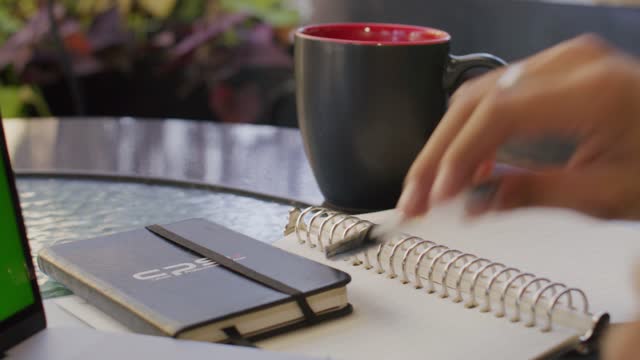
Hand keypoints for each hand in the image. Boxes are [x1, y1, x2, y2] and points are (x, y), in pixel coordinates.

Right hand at [397, 34, 639, 219]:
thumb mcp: (609, 193)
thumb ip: (536, 195)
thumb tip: (475, 203)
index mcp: (590, 89)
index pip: (497, 112)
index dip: (458, 154)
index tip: (435, 195)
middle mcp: (570, 63)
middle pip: (477, 99)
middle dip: (438, 152)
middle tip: (414, 196)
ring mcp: (560, 63)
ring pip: (478, 96)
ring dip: (448, 143)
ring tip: (429, 187)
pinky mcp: (554, 74)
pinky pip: (496, 97)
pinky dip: (472, 133)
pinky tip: (464, 165)